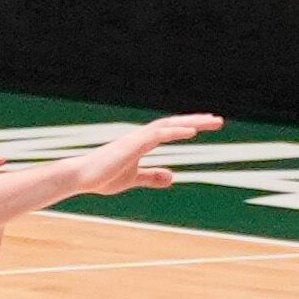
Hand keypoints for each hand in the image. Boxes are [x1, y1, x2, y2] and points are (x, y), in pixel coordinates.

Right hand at [63, 115, 220, 194]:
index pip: (169, 129)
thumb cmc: (102, 177)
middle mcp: (141, 137)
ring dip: (191, 122)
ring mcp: (136, 139)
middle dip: (196, 120)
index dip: (188, 125)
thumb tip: (172, 178)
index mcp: (142, 142)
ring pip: (168, 125)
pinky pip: (158, 134)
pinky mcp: (132, 145)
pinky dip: (175, 131)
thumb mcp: (134, 179)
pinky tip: (192, 131)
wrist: (80, 179)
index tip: (206, 124)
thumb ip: (151, 176)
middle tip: (218, 120)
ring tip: (212, 121)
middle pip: (173, 123)